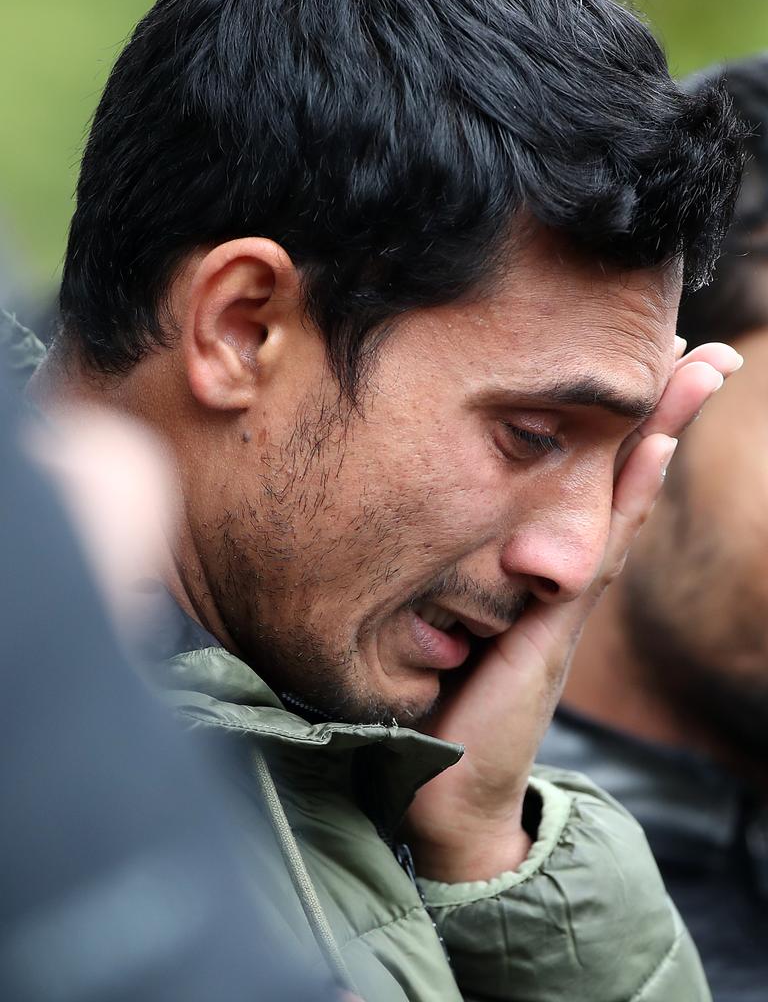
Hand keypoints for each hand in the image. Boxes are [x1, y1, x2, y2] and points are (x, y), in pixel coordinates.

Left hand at [406, 340, 742, 882]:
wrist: (445, 790)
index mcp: (540, 572)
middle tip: (705, 353)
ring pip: (623, 505)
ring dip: (661, 436)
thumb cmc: (438, 704)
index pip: (590, 487)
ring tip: (697, 373)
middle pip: (623, 483)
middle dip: (663, 416)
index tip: (649, 367)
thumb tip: (425, 516)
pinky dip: (628, 499)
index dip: (622, 429)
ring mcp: (566, 602)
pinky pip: (596, 552)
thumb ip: (454, 575)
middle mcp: (564, 579)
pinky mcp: (553, 628)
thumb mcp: (442, 618)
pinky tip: (652, 449)